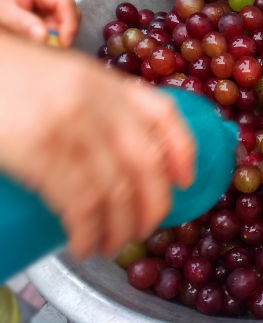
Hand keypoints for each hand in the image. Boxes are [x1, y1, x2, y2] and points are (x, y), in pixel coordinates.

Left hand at [0, 0, 79, 46]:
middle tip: (54, 47)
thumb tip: (44, 36)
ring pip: (67, 20)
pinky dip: (53, 34)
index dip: (69, 25)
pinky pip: (59, 24)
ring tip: (43, 42)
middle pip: (71, 12)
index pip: (66, 3)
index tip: (64, 43)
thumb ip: (22, 22)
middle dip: (65, 32)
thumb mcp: (2, 9)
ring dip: (58, 34)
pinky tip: (41, 37)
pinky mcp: (49, 8)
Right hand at [0, 32, 194, 258]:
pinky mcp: (41, 151)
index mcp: (107, 82)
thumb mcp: (66, 78)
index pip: (164, 114)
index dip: (183, 151)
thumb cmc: (10, 76)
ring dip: (120, 229)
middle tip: (146, 227)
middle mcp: (98, 103)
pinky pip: (81, 202)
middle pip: (147, 162)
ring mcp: (72, 126)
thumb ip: (98, 105)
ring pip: (117, 190)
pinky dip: (88, 232)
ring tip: (113, 246)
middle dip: (154, 205)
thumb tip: (125, 156)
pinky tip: (85, 244)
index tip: (186, 180)